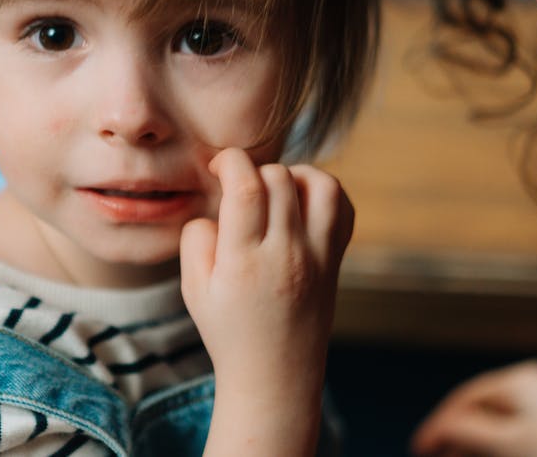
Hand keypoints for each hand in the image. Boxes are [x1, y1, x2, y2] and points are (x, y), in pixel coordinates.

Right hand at [179, 148, 353, 454]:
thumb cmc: (228, 331)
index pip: (245, 187)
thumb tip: (217, 206)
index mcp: (243, 262)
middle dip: (253, 170)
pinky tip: (300, 202)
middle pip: (279, 179)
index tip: (218, 167)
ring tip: (273, 190)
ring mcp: (318, 258)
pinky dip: (323, 190)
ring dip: (293, 173)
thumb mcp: (193, 288)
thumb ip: (196, 238)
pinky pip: (343, 207)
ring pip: (320, 184)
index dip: (230, 161)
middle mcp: (286, 255)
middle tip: (238, 189)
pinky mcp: (335, 261)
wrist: (275, 375)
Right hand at [411, 359, 536, 456]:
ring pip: (510, 420)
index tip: (419, 450)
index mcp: (517, 380)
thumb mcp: (507, 443)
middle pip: (484, 409)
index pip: (461, 403)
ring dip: (486, 439)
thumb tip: (440, 431)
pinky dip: (512, 441)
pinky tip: (511, 451)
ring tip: (472, 455)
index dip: (436, 429)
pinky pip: (533, 429)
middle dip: (460, 435)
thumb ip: (465, 432)